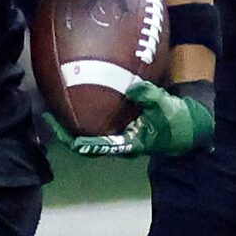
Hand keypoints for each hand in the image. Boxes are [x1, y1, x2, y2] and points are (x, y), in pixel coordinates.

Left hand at [49, 79, 214, 159]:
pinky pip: (99, 122)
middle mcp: (118, 143)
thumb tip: (132, 88)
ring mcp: (120, 136)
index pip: (91, 147)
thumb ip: (150, 97)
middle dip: (65, 130)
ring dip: (73, 122)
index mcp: (126, 144)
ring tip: (56, 104)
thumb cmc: (177, 120)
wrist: (188, 125)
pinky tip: (79, 95)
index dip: (70, 138)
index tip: (54, 124)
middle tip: (48, 113)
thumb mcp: (166, 108)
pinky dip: (87, 112)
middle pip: (84, 142)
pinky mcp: (123, 126)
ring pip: (90, 133)